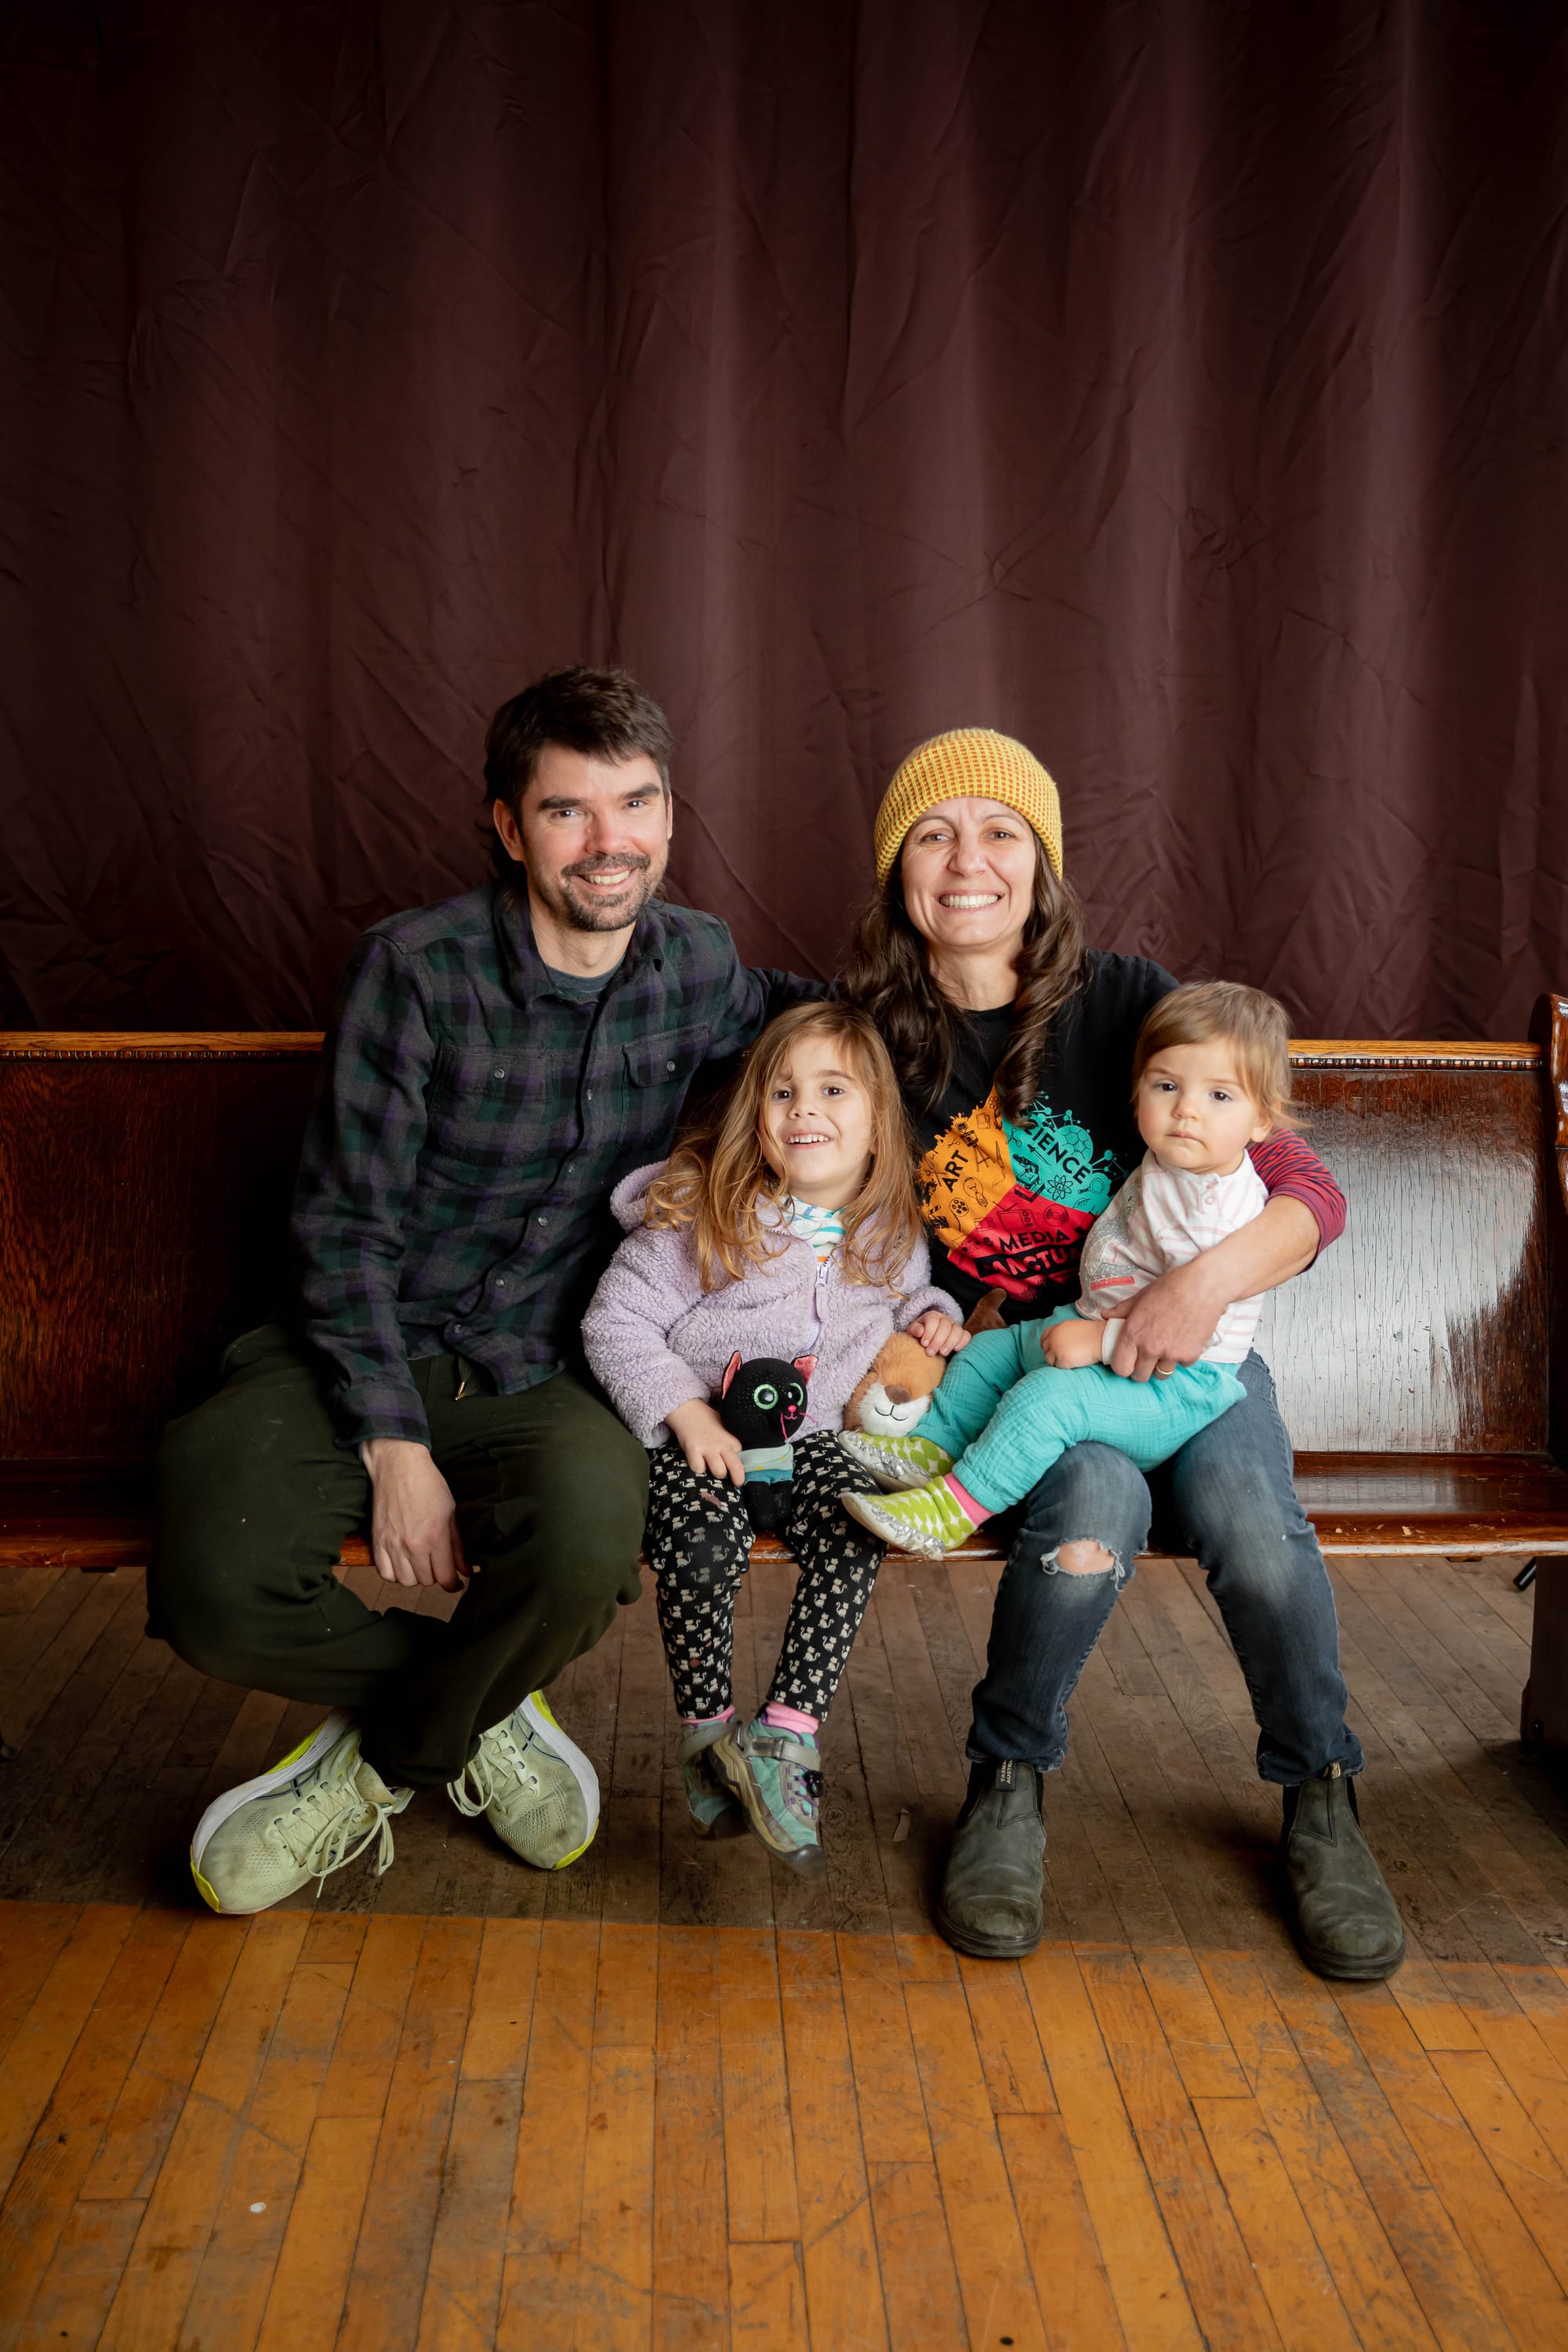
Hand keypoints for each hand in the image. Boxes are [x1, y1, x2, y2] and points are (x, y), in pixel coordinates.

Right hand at [361, 1438, 468, 1590]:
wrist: (398, 1466)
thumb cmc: (429, 1485)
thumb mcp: (451, 1513)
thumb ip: (458, 1546)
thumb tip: (466, 1571)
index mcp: (435, 1537)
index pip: (445, 1577)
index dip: (453, 1584)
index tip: (455, 1582)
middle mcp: (413, 1545)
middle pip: (426, 1581)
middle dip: (435, 1575)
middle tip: (437, 1564)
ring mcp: (392, 1544)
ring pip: (405, 1581)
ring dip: (415, 1576)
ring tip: (420, 1563)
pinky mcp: (377, 1541)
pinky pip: (385, 1573)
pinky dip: (395, 1573)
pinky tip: (402, 1563)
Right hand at [666, 1398, 746, 1483]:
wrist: (687, 1409)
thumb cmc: (706, 1419)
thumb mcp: (724, 1427)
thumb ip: (729, 1441)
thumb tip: (736, 1456)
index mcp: (732, 1440)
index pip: (742, 1459)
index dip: (738, 1467)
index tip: (736, 1471)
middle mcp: (722, 1445)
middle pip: (736, 1468)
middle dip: (737, 1479)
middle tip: (735, 1484)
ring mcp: (708, 1448)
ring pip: (719, 1472)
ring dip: (715, 1474)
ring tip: (711, 1469)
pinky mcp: (693, 1450)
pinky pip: (699, 1468)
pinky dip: (697, 1469)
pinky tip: (696, 1462)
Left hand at [905, 1310, 969, 1357]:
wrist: (928, 1345)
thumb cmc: (919, 1338)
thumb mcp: (913, 1333)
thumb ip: (915, 1330)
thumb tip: (920, 1332)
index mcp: (932, 1316)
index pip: (933, 1319)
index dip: (929, 1331)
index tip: (924, 1344)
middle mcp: (945, 1319)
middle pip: (945, 1326)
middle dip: (937, 1340)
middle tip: (930, 1353)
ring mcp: (955, 1326)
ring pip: (957, 1330)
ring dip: (950, 1342)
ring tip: (942, 1353)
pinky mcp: (962, 1335)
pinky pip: (966, 1336)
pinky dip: (962, 1342)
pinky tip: (955, 1350)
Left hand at [1040, 1315, 1104, 1368]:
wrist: (1100, 1339)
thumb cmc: (1092, 1333)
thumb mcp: (1074, 1327)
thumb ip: (1064, 1333)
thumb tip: (1061, 1341)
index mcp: (1057, 1328)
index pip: (1044, 1337)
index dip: (1047, 1344)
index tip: (1050, 1349)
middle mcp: (1053, 1338)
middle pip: (1045, 1349)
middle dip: (1051, 1353)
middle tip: (1061, 1357)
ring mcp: (1056, 1349)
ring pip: (1049, 1359)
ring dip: (1057, 1361)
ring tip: (1068, 1361)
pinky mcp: (1061, 1360)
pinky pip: (1058, 1366)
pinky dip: (1064, 1366)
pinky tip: (1072, 1363)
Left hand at [1110, 1258, 1223, 1381]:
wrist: (1202, 1287)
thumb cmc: (1170, 1288)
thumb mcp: (1140, 1296)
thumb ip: (1121, 1310)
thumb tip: (1105, 1315)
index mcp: (1133, 1334)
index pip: (1121, 1368)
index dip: (1123, 1367)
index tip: (1129, 1362)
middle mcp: (1150, 1348)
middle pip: (1140, 1376)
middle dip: (1142, 1370)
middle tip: (1147, 1360)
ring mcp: (1171, 1353)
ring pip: (1162, 1374)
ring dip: (1162, 1366)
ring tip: (1166, 1350)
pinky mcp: (1190, 1355)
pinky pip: (1183, 1364)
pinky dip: (1183, 1357)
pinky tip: (1184, 1341)